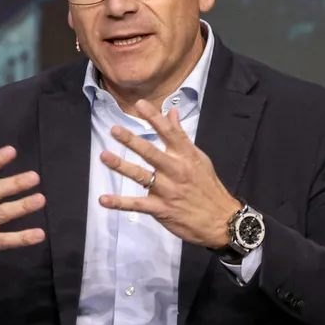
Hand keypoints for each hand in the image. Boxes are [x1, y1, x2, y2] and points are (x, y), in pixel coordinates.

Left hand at [98, 100, 240, 247]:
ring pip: (140, 175)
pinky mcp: (160, 208)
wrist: (221, 220)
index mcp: (186, 156)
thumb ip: (181, 136)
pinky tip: (103, 199)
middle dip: (132, 140)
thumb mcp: (199, 158)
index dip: (154, 118)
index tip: (139, 104)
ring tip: (104, 156)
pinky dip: (119, 203)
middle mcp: (175, 170)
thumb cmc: (208, 186)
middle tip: (114, 130)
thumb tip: (172, 112)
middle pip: (150, 152)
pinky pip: (136, 204)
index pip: (169, 132)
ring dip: (121, 166)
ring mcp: (167, 190)